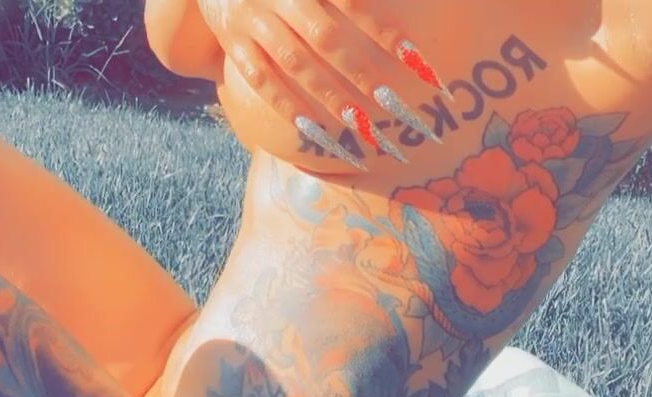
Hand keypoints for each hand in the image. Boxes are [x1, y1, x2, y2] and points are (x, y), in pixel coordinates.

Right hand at [196, 0, 448, 168]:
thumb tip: (401, 15)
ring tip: (362, 125)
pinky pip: (260, 79)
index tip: (419, 64)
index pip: (352, 3)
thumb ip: (347, 0)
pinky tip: (314, 129)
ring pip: (294, 63)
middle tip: (394, 105)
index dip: (386, 33)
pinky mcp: (231, 41)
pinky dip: (286, 105)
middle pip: (325, 38)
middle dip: (362, 73)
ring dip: (329, 96)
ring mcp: (249, 18)